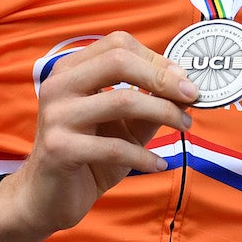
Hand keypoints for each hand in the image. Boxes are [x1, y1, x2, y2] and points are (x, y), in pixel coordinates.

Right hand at [0, 32, 197, 241]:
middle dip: (163, 77)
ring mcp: (56, 116)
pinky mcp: (58, 148)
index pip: (118, 45)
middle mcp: (59, 85)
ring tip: (185, 126)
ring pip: (122, 100)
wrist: (48, 197)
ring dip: (164, 112)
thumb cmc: (90, 154)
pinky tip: (160, 164)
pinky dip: (145, 155)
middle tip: (193, 95)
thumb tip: (188, 88)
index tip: (184, 80)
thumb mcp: (126, 124)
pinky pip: (114, 146)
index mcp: (72, 70)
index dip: (157, 58)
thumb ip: (152, 103)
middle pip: (118, 61)